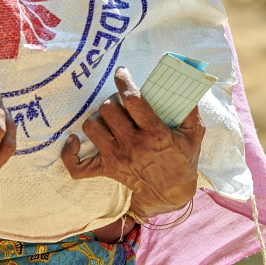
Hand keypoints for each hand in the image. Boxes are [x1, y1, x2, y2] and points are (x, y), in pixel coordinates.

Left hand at [60, 66, 204, 219]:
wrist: (171, 193)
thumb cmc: (182, 158)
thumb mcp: (195, 133)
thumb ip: (191, 109)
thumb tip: (184, 85)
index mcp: (155, 133)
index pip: (133, 100)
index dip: (124, 81)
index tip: (122, 71)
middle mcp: (133, 145)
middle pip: (108, 109)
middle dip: (113, 99)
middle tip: (121, 100)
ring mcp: (116, 158)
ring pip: (92, 128)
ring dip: (98, 117)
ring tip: (109, 117)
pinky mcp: (106, 170)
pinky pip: (77, 166)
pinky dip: (70, 152)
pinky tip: (74, 140)